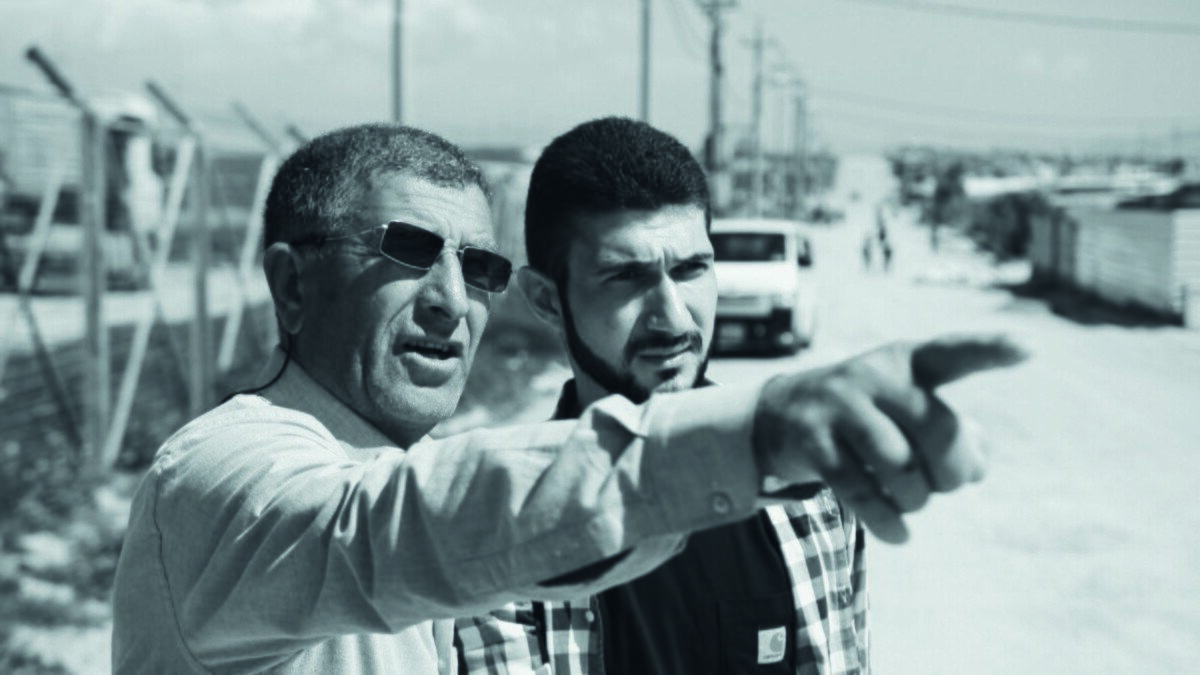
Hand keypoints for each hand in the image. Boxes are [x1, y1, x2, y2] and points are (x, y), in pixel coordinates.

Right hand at [753, 334, 1028, 543]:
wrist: (780, 415)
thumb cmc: (867, 415)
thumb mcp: (907, 411)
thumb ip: (953, 433)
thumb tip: (978, 464)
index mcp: (908, 362)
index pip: (953, 353)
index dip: (990, 351)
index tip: (1031, 348)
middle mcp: (874, 376)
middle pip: (936, 429)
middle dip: (952, 471)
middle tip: (947, 485)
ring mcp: (839, 405)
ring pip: (899, 467)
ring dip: (916, 498)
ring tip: (912, 500)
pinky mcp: (813, 441)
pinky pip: (859, 491)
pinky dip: (886, 521)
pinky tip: (899, 534)